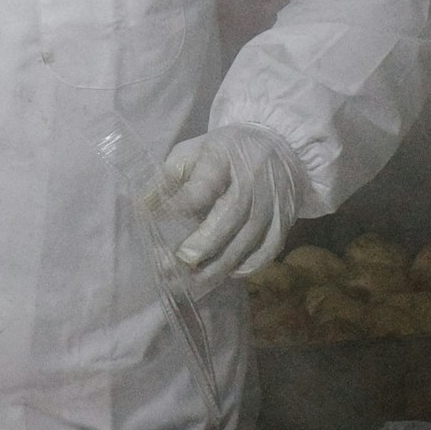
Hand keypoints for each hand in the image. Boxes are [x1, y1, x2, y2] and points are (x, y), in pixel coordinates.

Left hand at [159, 128, 307, 279]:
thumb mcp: (195, 150)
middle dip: (205, 243)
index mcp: (225, 156)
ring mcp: (273, 202)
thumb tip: (145, 204)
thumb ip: (171, 175)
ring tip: (193, 281)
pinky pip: (267, 251)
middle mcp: (253, 179)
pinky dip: (246, 267)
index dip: (179, 204)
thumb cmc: (226, 152)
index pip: (203, 184)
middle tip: (180, 261)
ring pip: (249, 239)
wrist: (280, 148)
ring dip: (220, 265)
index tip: (153, 218)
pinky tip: (224, 274)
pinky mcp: (285, 222)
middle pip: (232, 214)